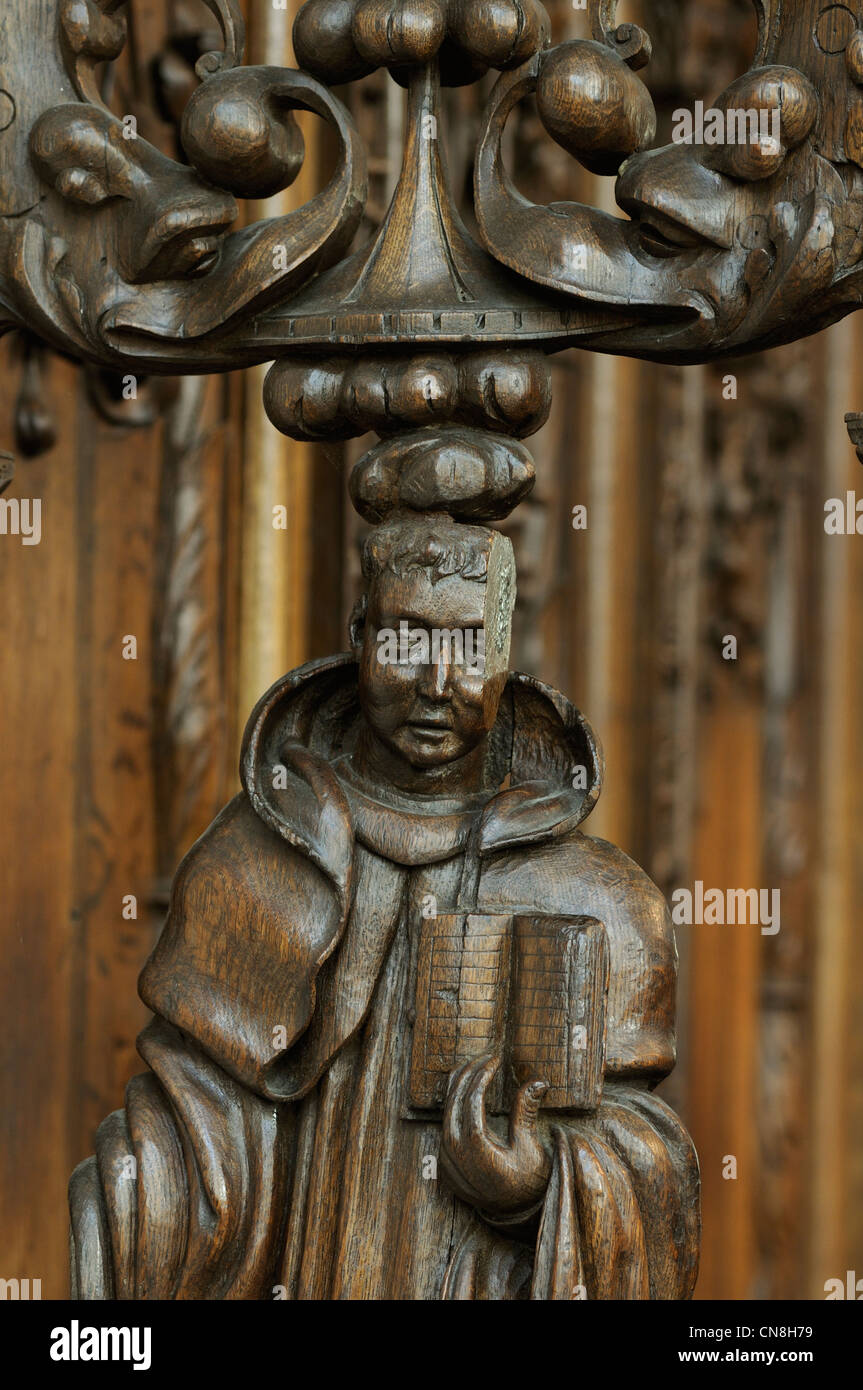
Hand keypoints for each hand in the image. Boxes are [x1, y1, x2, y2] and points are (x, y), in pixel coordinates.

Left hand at [440, 1053, 551, 1219]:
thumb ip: (525, 1113)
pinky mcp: (444, 1161)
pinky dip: (454, 1104)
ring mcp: (445, 1159)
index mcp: (475, 1150)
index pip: (472, 1100)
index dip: (482, 1075)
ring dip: (459, 1086)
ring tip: (474, 1066)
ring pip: (445, 1112)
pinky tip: (464, 1089)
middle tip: (485, 1057)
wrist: (515, 1214)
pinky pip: (444, 1125)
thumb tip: (538, 1081)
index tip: (495, 1060)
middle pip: (454, 1101)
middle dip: (469, 1074)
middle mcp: (454, 1154)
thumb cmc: (527, 1181)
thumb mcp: (529, 1147)